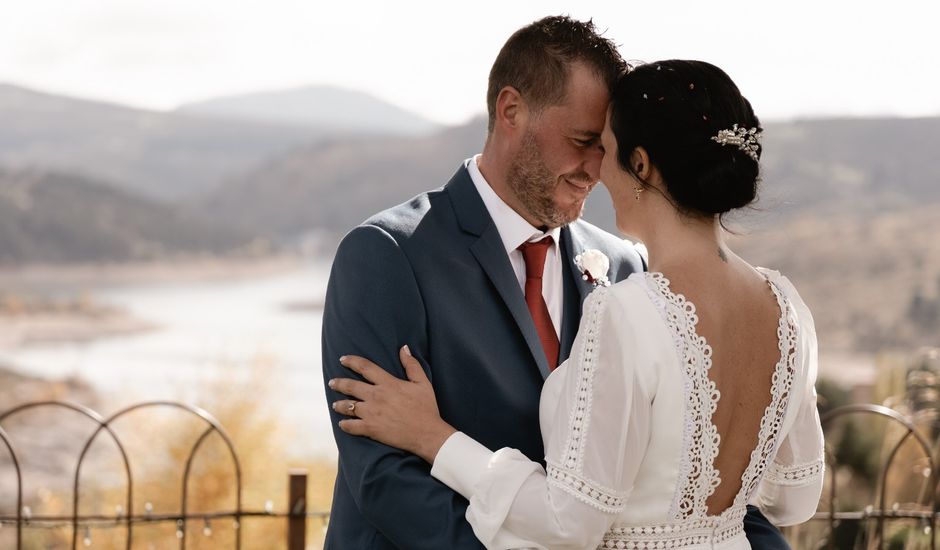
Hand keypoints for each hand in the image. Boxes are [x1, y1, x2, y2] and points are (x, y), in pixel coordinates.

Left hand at [329, 345, 455, 463]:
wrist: (427, 433)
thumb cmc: (426, 408)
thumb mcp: (422, 383)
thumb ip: (412, 364)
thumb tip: (404, 348)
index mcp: (388, 383)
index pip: (365, 367)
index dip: (352, 361)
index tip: (343, 359)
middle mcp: (377, 396)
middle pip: (351, 386)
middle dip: (339, 383)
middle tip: (332, 382)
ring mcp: (372, 413)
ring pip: (348, 406)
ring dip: (339, 404)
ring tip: (334, 404)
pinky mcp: (371, 429)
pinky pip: (351, 426)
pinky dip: (345, 425)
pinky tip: (342, 424)